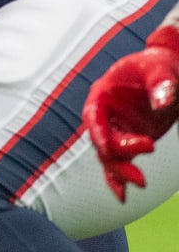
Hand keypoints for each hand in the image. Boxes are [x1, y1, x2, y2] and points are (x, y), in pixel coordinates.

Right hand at [83, 26, 178, 202]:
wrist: (169, 73)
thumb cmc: (160, 65)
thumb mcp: (161, 68)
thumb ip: (161, 82)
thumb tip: (161, 101)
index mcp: (103, 93)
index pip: (93, 116)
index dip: (98, 133)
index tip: (110, 147)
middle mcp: (105, 113)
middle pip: (101, 141)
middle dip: (117, 159)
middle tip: (140, 177)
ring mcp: (117, 128)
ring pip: (109, 155)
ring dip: (120, 172)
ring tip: (141, 183)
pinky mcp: (129, 139)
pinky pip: (119, 161)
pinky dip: (118, 177)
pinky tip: (122, 195)